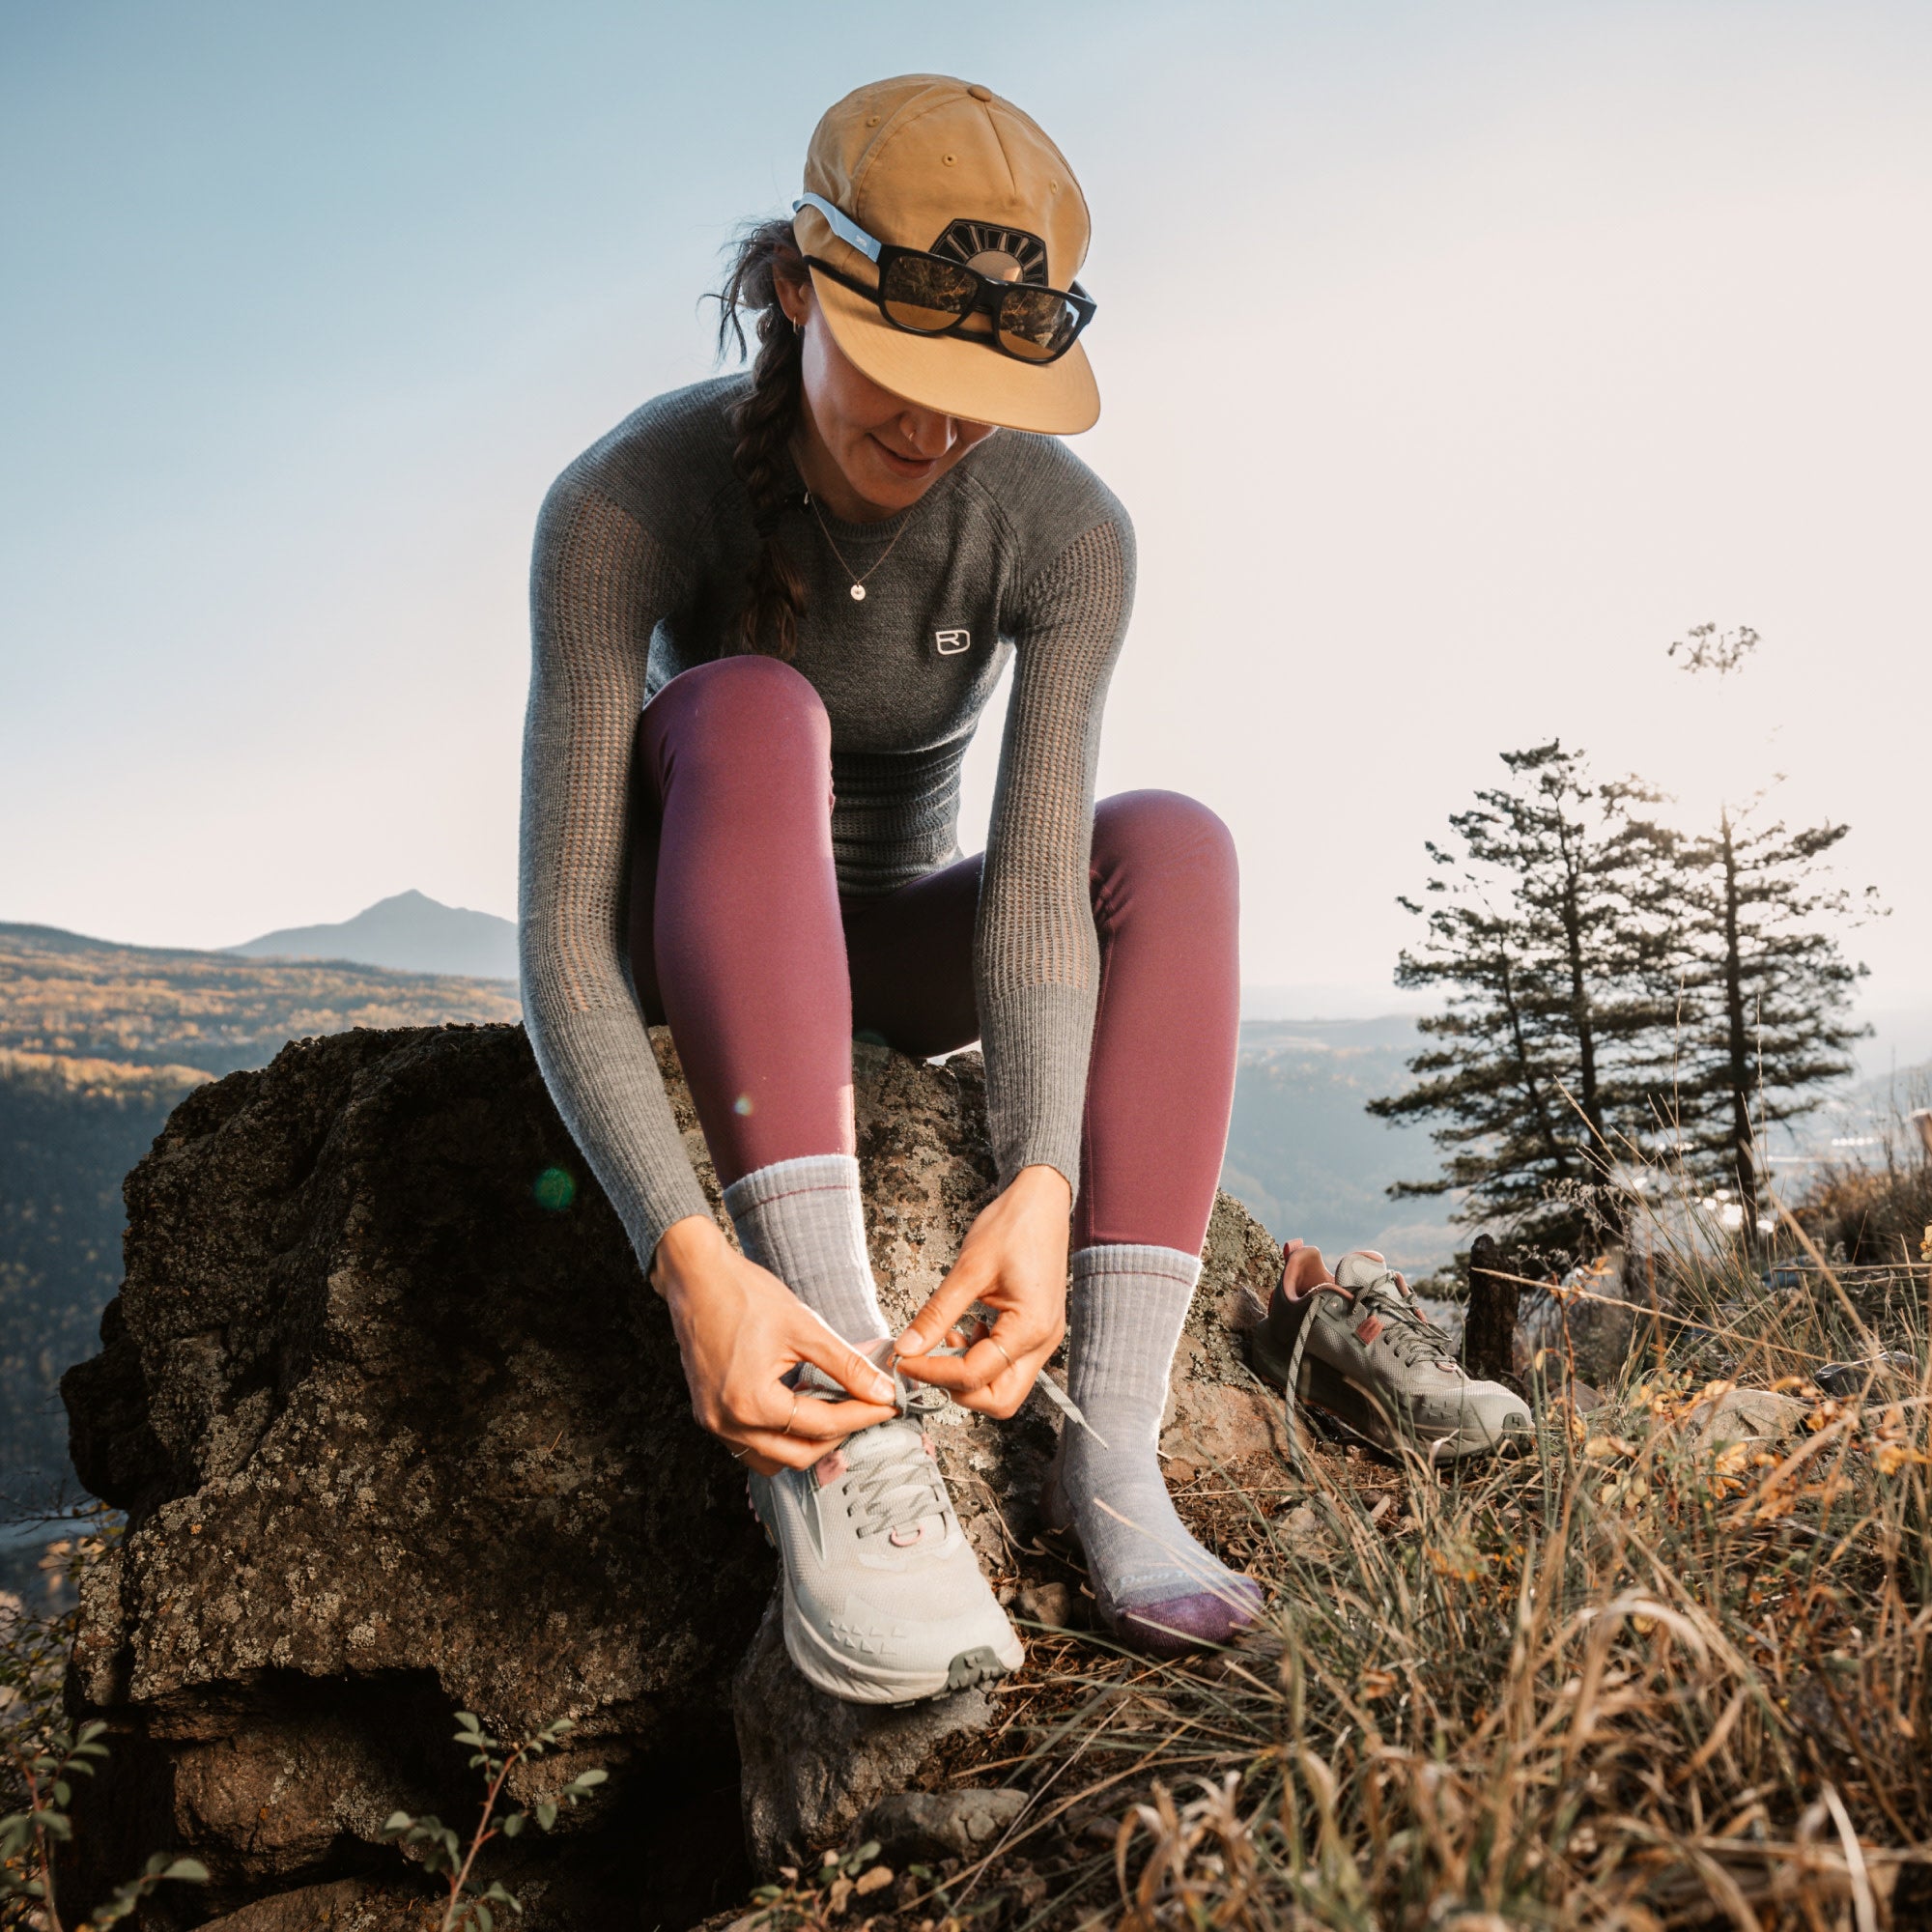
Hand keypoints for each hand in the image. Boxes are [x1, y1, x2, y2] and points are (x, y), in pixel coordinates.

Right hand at [651, 1215, 897, 1473]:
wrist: (696, 1277)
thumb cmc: (744, 1295)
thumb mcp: (804, 1327)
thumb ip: (847, 1365)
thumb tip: (881, 1390)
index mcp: (752, 1403)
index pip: (823, 1425)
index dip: (863, 1415)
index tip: (888, 1403)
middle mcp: (728, 1423)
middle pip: (800, 1455)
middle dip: (839, 1435)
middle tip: (866, 1407)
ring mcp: (714, 1423)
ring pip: (773, 1459)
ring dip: (807, 1443)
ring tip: (834, 1409)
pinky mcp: (709, 1415)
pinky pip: (752, 1444)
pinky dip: (781, 1435)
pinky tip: (800, 1407)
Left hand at [895, 1164, 1069, 1417]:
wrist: (1043, 1201)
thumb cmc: (1014, 1226)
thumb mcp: (969, 1268)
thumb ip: (937, 1314)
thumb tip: (906, 1348)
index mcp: (1030, 1328)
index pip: (975, 1375)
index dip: (933, 1372)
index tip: (904, 1360)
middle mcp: (1043, 1342)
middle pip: (999, 1400)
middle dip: (957, 1390)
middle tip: (926, 1363)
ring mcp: (1042, 1340)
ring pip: (1003, 1388)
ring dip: (969, 1377)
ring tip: (947, 1339)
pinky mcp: (1035, 1332)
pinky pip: (1007, 1365)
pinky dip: (980, 1361)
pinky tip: (964, 1330)